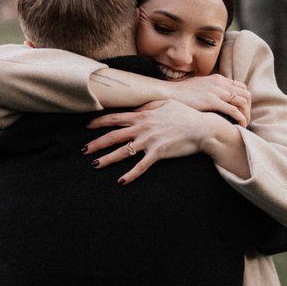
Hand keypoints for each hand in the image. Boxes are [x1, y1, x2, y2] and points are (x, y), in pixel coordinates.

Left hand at [85, 100, 227, 183]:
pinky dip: (130, 175)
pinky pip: (141, 166)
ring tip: (94, 164)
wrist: (203, 128)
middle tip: (83, 150)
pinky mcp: (158, 153)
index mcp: (143, 115)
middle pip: (113, 136)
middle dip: (96, 143)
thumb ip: (148, 106)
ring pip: (122, 152)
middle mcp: (143, 127)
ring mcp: (149, 140)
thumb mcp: (165, 104)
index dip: (99, 122)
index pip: (115, 118)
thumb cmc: (186, 115)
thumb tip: (136, 109)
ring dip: (107, 159)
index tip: (87, 126)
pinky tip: (121, 181)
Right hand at [168, 75, 250, 125]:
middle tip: (245, 119)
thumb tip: (214, 99)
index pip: (241, 86)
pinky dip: (240, 118)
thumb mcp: (198, 87)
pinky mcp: (212, 101)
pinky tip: (240, 125)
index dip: (245, 99)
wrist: (168, 93)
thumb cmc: (180, 94)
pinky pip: (234, 110)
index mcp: (218, 79)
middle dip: (249, 108)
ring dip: (247, 114)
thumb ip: (209, 90)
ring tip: (244, 124)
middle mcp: (220, 83)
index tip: (242, 111)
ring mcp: (217, 92)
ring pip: (243, 101)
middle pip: (246, 93)